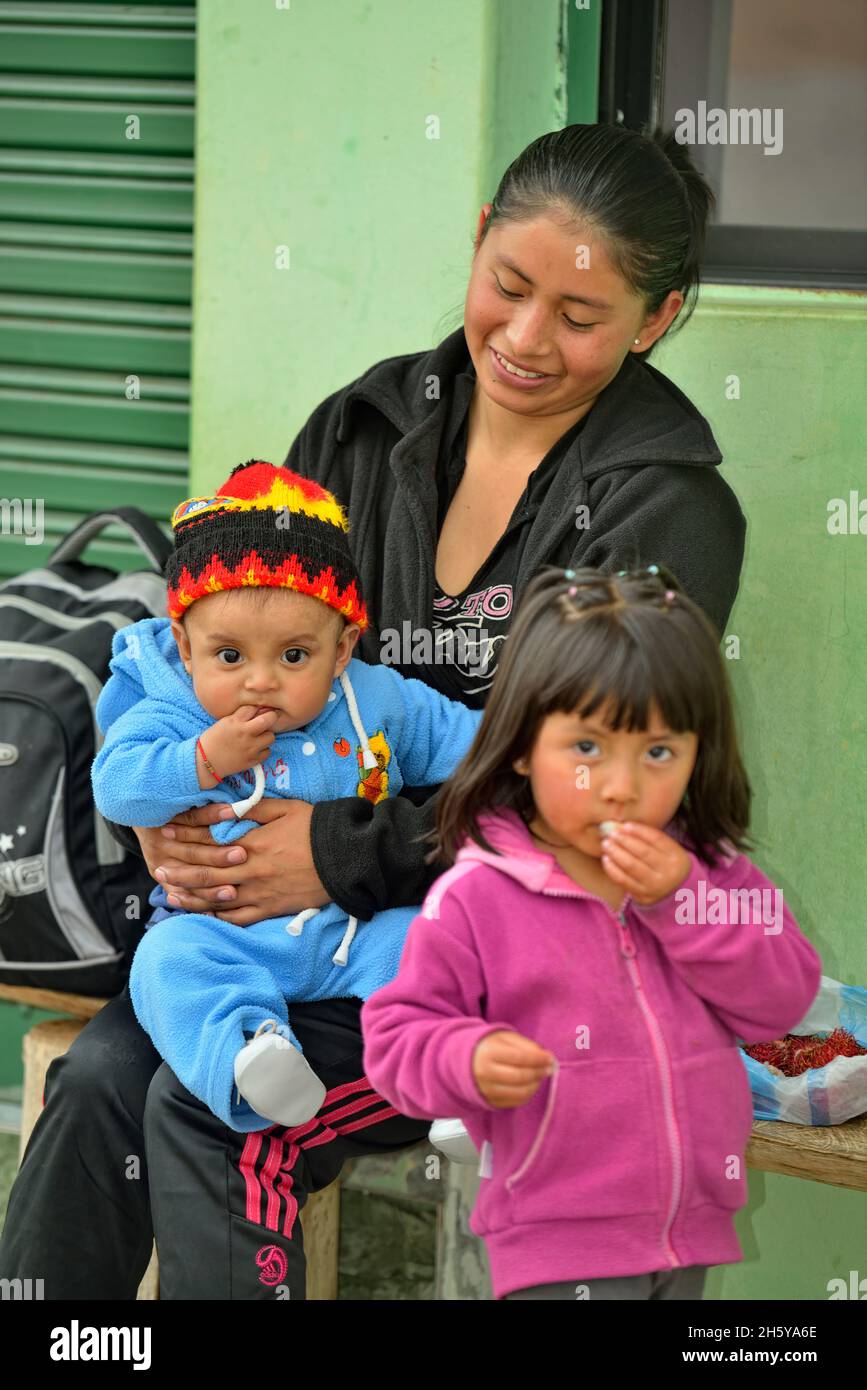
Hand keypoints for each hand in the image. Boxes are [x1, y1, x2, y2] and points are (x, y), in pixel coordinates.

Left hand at [134, 799, 330, 925]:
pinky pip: (237, 918)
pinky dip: (217, 917)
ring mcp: (259, 892)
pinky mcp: (270, 909)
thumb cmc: (317, 829)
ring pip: (217, 899)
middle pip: (206, 873)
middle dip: (180, 871)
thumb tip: (228, 807)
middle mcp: (250, 870)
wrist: (346, 858)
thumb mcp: (285, 808)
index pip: (210, 842)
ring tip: (171, 895)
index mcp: (252, 843)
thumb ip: (254, 808)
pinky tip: (203, 915)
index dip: (186, 838)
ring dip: (191, 897)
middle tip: (158, 870)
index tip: (166, 833)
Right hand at [201, 705, 278, 778]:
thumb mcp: (224, 722)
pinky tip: (255, 749)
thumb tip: (257, 709)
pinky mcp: (252, 760)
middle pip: (269, 719)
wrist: (205, 762)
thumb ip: (240, 715)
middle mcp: (245, 733)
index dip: (257, 708)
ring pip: (271, 737)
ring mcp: (250, 748)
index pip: (254, 708)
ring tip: (258, 737)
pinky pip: (267, 752)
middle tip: (266, 721)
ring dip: (266, 736)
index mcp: (236, 722)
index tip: (258, 711)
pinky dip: (263, 750)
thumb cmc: (213, 740)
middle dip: (270, 718)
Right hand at [472, 1030, 555, 1108]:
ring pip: (520, 1092)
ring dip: (535, 1085)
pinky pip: (515, 1102)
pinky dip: (528, 1094)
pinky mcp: (490, 1101)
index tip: (550, 1058)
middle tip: (548, 1068)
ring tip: (540, 1076)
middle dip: (538, 1073)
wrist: (465, 1062)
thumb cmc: (490, 1046)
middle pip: (520, 1077)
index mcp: (489, 1053)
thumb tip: (547, 1058)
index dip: (538, 1059)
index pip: (519, 1058)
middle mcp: (485, 1073)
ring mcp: (487, 1090)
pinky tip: (530, 1085)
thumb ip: (527, 1045)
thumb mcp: (506, 1038)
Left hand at [600, 822, 691, 905]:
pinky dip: (612, 868)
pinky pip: (623, 880)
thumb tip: (622, 827)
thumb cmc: (664, 862)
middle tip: (612, 833)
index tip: (626, 825)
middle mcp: (668, 872)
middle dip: (625, 841)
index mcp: (677, 856)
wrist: (674, 891)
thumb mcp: (666, 849)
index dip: (640, 831)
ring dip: (615, 852)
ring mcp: (655, 886)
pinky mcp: (642, 896)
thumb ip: (649, 837)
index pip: (657, 839)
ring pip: (631, 866)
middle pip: (643, 852)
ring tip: (606, 844)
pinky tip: (607, 859)